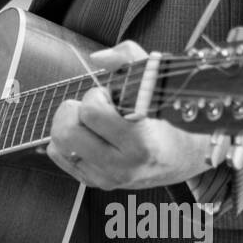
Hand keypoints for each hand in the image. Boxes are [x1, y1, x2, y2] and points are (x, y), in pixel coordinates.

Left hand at [44, 41, 211, 189]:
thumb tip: (96, 58)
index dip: (96, 95)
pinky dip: (65, 142)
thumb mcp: (156, 82)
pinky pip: (59, 158)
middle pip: (67, 133)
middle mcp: (122, 166)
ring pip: (58, 146)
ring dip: (68, 125)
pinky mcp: (96, 183)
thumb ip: (129, 59)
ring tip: (89, 121)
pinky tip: (86, 135)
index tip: (110, 96)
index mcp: (140, 143)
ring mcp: (107, 178)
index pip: (92, 112)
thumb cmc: (170, 117)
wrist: (184, 157)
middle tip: (93, 107)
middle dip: (74, 111)